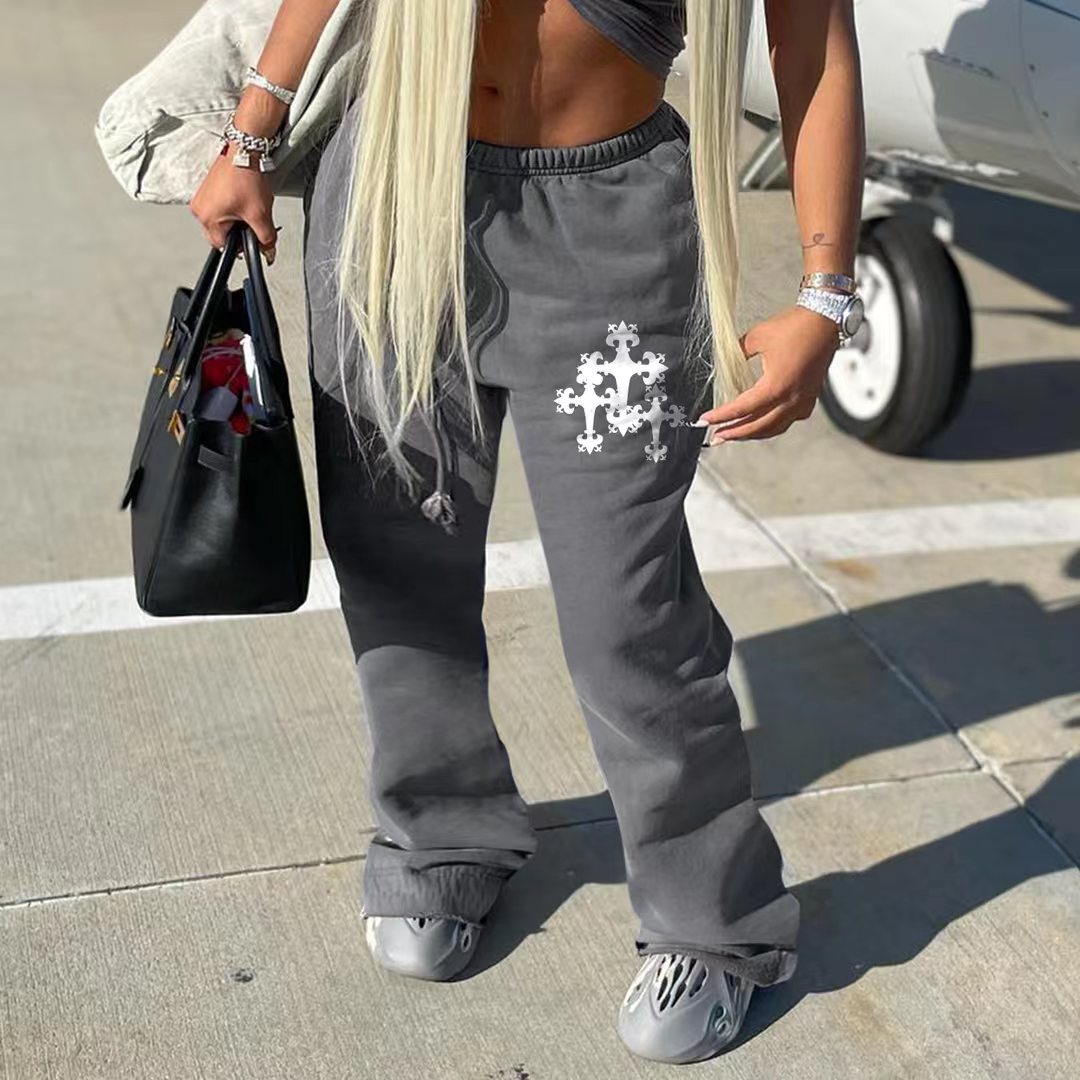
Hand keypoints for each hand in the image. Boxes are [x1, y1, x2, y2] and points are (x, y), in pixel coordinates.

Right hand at [189, 144, 278, 263]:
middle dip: (237, 231)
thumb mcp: (260, 214)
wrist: (245, 151)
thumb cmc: (246, 177)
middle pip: (220, 235)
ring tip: (246, 205)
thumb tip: (268, 251)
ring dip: (235, 219)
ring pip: (220, 221)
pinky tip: (241, 198)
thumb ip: (265, 238)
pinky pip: (218, 208)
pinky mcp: (207, 190)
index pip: (224, 246)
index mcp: (207, 218)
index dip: (241, 244)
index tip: (251, 235)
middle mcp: (199, 209)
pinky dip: (231, 208)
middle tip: (250, 218)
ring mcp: (202, 198)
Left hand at [695, 304, 840, 441]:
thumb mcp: (756, 338)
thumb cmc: (793, 326)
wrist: (825, 320)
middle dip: (734, 433)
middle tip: (715, 437)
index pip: (742, 409)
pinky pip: (788, 420)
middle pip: (757, 426)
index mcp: (776, 386)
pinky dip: (771, 426)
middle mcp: (791, 399)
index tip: (704, 420)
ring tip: (734, 435)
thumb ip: (737, 354)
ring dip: (752, 434)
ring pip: (774, 428)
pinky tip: (761, 424)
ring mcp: (803, 401)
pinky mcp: (810, 398)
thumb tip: (723, 363)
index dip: (721, 416)